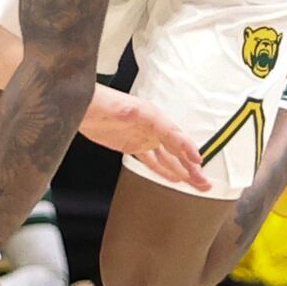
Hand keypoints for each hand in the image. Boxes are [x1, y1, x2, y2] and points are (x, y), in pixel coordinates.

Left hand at [79, 85, 210, 191]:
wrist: (81, 107)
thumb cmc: (102, 102)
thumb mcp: (129, 110)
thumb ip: (148, 120)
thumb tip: (162, 127)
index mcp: (154, 117)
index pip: (176, 136)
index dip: (188, 149)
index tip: (199, 161)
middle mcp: (152, 128)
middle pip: (177, 150)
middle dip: (191, 166)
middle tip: (204, 182)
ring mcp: (143, 138)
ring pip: (168, 158)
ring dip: (182, 170)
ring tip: (196, 183)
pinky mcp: (131, 146)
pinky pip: (152, 160)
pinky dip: (163, 170)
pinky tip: (173, 177)